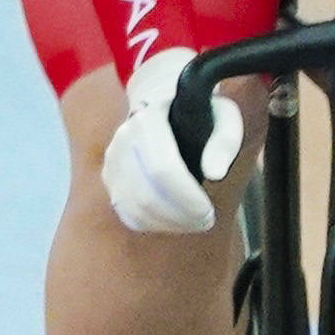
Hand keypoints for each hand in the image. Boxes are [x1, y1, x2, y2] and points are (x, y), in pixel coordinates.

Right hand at [101, 48, 244, 234]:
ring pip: (135, 209)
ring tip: (194, 222)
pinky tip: (175, 221)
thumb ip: (225, 142)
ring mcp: (112, 160)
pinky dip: (153, 225)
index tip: (209, 211)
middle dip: (180, 216)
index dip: (185, 198)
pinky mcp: (110, 178)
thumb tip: (215, 174)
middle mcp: (124, 139)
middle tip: (206, 220)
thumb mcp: (224, 118)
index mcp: (149, 120)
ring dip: (169, 224)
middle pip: (146, 195)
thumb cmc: (201, 116)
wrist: (168, 110)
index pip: (162, 169)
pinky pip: (127, 214)